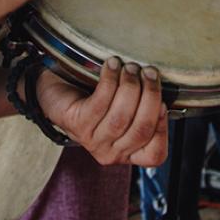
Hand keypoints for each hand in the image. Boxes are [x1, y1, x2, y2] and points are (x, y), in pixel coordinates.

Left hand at [35, 58, 167, 166]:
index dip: (163, 128)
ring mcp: (93, 141)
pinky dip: (110, 80)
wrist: (55, 91)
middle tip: (150, 72)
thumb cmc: (92, 97)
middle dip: (150, 96)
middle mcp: (111, 152)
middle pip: (141, 130)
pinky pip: (101, 102)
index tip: (164, 102)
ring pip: (121, 117)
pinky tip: (112, 65)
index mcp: (127, 152)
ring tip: (131, 67)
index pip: (155, 154)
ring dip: (130, 86)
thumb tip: (162, 89)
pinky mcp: (78, 124)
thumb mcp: (122, 107)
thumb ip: (141, 106)